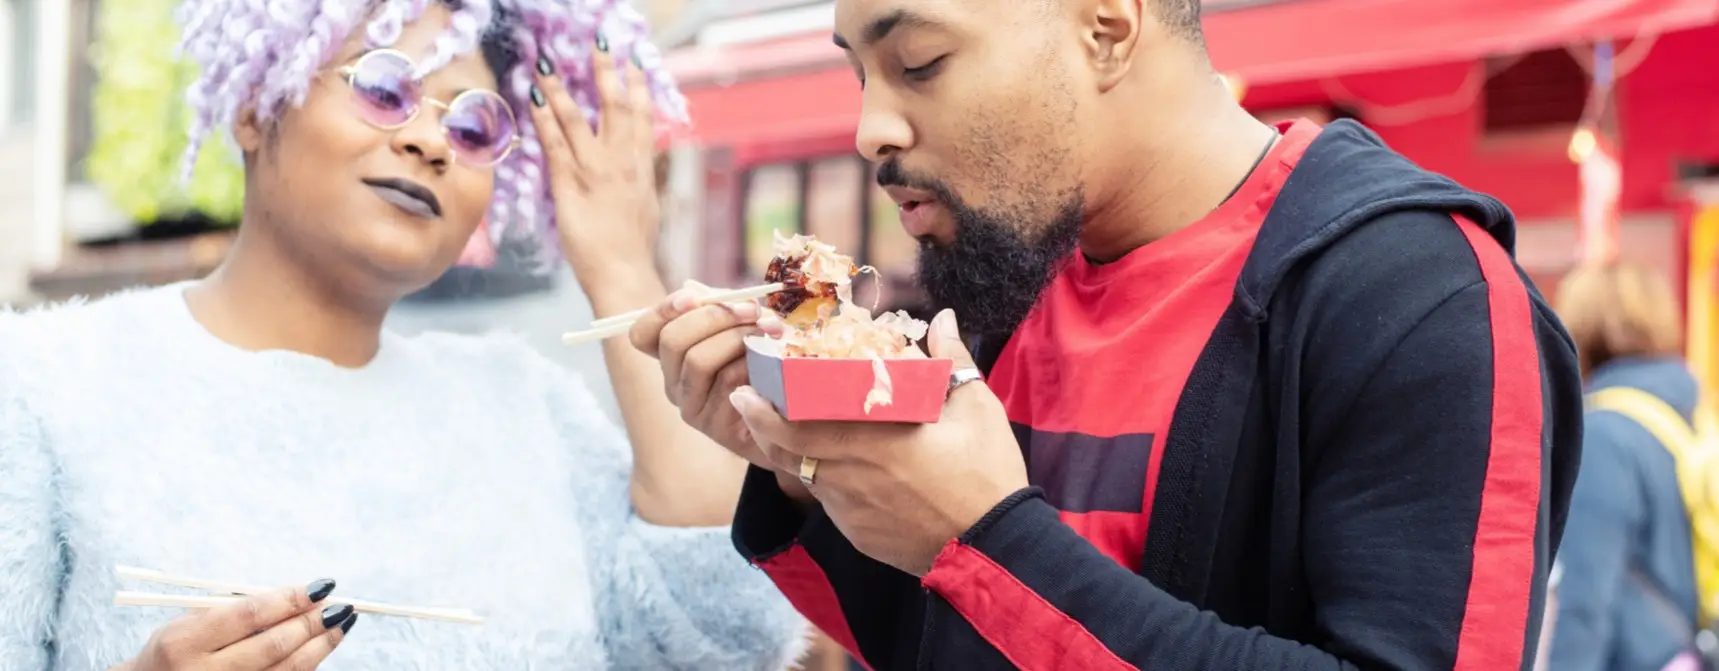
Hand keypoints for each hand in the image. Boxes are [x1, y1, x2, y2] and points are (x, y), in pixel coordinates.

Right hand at [126, 580, 355, 670]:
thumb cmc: (176, 651)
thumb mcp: (187, 624)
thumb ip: (233, 609)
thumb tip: (294, 594)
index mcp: (184, 642)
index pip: (248, 616)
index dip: (289, 600)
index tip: (321, 587)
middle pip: (272, 646)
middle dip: (313, 623)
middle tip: (341, 605)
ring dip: (321, 646)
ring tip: (341, 624)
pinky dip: (306, 666)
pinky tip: (320, 649)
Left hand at [528, 43, 659, 283]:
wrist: (624, 274)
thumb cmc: (634, 249)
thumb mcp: (648, 208)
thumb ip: (643, 181)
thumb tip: (642, 168)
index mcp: (642, 168)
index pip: (643, 118)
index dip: (639, 87)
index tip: (635, 62)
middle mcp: (621, 163)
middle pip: (615, 107)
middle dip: (607, 72)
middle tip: (599, 43)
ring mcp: (594, 172)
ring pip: (578, 120)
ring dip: (561, 89)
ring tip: (547, 65)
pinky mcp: (569, 186)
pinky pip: (554, 145)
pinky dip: (543, 120)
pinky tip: (532, 100)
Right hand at [628, 283, 810, 495]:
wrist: (792, 419)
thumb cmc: (764, 364)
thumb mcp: (741, 328)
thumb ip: (719, 307)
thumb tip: (692, 287)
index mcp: (672, 358)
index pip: (642, 334)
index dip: (660, 311)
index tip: (691, 296)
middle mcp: (673, 384)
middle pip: (673, 341)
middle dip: (714, 316)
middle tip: (752, 310)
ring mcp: (692, 408)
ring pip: (698, 361)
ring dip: (737, 337)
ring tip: (770, 330)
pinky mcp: (716, 427)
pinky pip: (728, 383)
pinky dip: (752, 363)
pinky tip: (772, 359)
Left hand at [728, 310, 1029, 574]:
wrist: (993, 551)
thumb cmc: (986, 476)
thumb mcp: (977, 411)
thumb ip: (952, 361)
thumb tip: (943, 318)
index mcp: (870, 440)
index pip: (796, 427)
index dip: (764, 413)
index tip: (747, 392)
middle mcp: (848, 477)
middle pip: (786, 452)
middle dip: (762, 427)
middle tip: (747, 403)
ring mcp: (850, 511)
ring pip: (806, 477)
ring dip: (792, 452)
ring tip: (785, 428)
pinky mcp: (859, 535)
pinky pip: (829, 502)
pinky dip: (822, 480)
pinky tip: (834, 466)